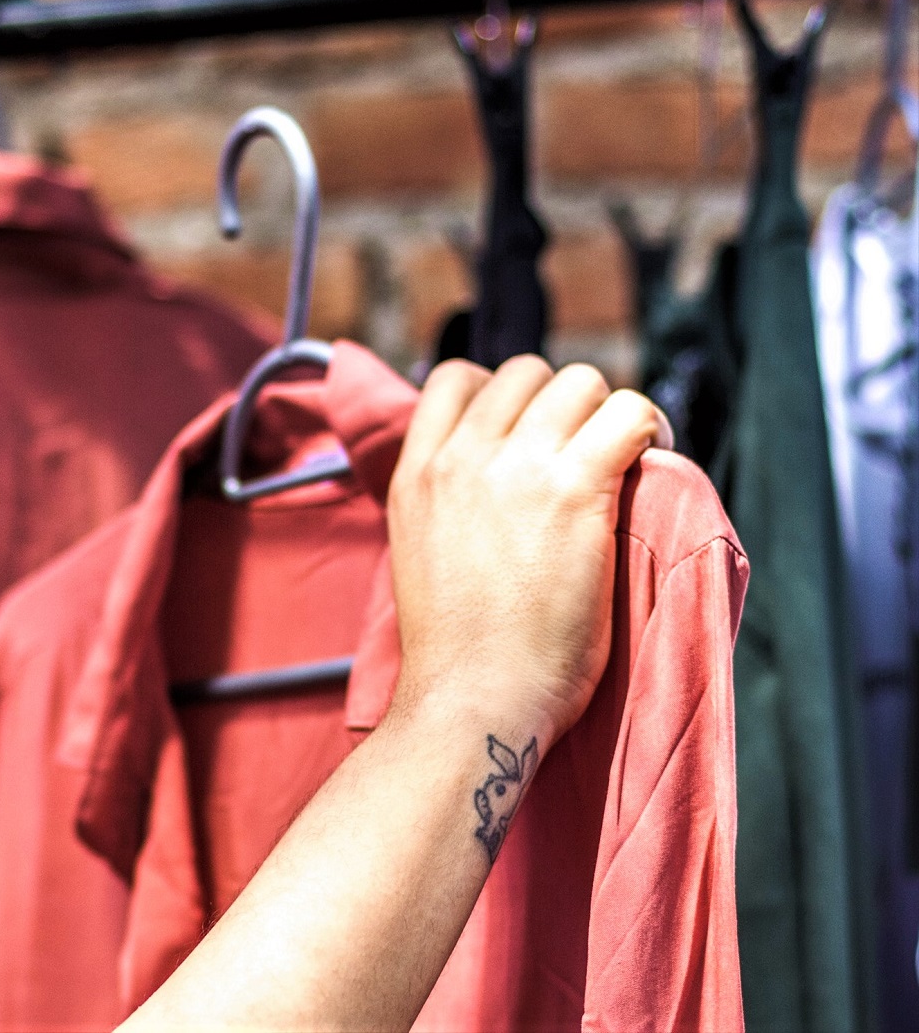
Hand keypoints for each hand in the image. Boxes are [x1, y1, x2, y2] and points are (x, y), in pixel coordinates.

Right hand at [387, 355, 671, 750]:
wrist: (471, 700)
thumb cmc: (456, 650)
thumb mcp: (420, 551)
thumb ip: (447, 501)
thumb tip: (492, 486)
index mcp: (417, 472)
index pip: (455, 378)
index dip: (502, 394)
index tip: (530, 432)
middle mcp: (460, 457)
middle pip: (526, 371)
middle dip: (562, 403)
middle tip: (586, 449)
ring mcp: (515, 467)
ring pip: (581, 381)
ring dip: (607, 411)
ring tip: (625, 453)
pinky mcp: (573, 490)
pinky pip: (630, 414)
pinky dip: (650, 427)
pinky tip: (655, 458)